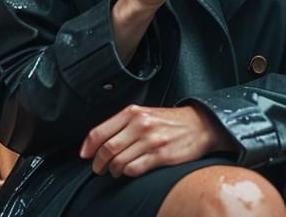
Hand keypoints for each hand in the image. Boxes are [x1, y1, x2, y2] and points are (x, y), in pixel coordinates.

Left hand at [79, 105, 232, 177]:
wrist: (200, 125)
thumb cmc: (170, 121)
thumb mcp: (144, 114)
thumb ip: (122, 125)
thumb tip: (98, 141)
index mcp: (132, 113)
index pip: (100, 132)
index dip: (88, 147)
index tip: (85, 155)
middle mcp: (140, 125)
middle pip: (107, 149)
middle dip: (98, 163)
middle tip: (98, 168)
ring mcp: (151, 140)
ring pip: (119, 161)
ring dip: (113, 170)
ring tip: (115, 171)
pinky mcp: (161, 155)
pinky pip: (134, 169)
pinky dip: (128, 173)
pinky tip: (131, 171)